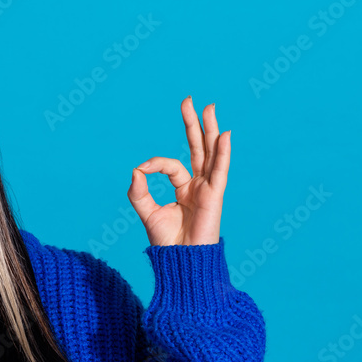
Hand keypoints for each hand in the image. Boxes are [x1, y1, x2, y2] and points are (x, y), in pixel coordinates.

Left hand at [127, 97, 230, 246]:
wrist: (180, 261)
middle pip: (198, 148)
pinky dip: (222, 153)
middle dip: (194, 124)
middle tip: (190, 100)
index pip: (172, 165)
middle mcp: (198, 185)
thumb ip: (139, 192)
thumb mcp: (147, 212)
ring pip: (210, 153)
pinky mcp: (215, 196)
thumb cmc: (167, 242)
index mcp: (184, 188)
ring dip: (210, 129)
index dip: (155, 163)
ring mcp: (208, 189)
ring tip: (210, 107)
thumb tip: (136, 169)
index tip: (142, 170)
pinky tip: (225, 134)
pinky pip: (220, 170)